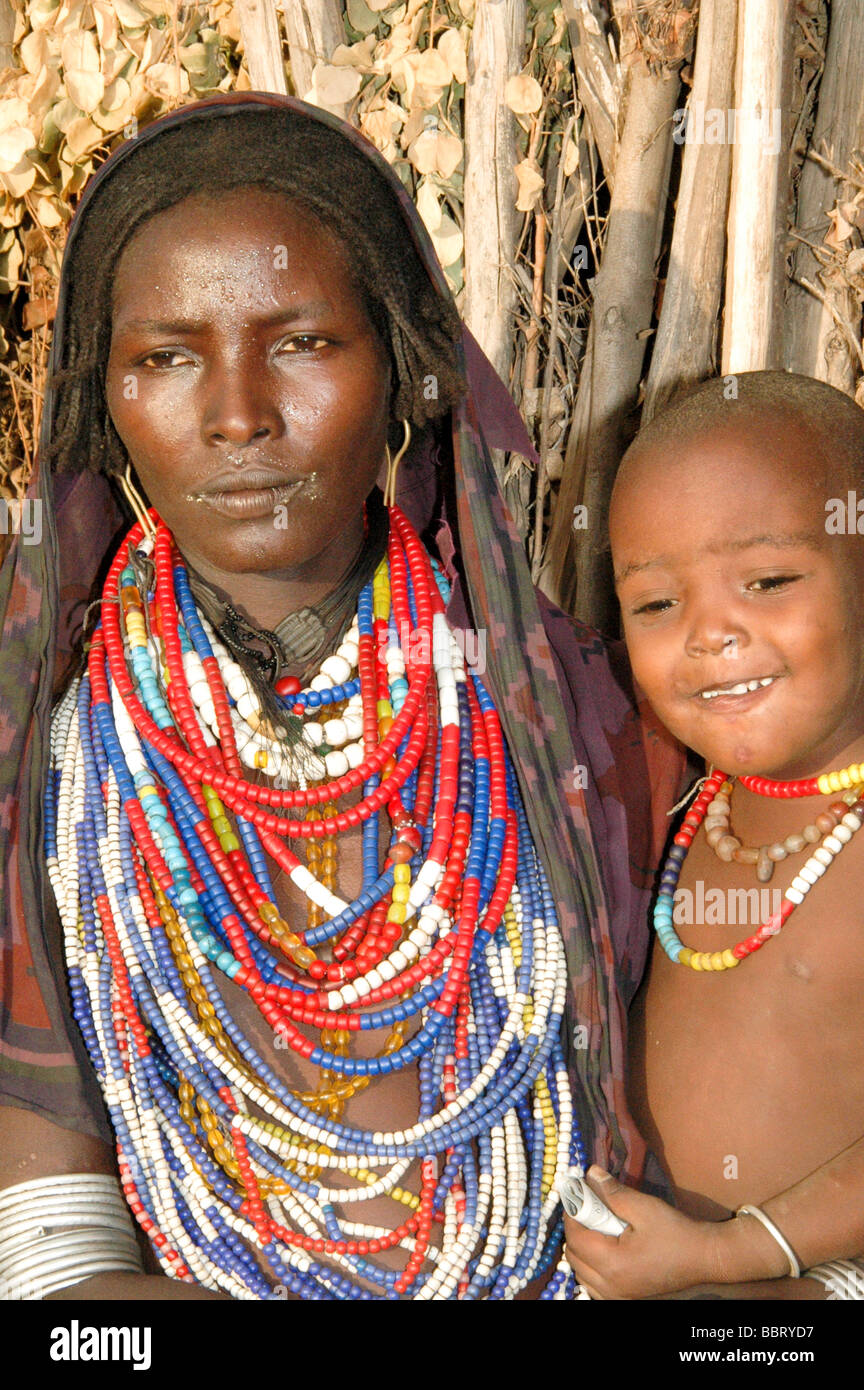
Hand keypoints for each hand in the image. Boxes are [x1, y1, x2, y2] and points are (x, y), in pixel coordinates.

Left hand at [563, 1166, 720, 1299]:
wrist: (705, 1258)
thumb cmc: (676, 1232)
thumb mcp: (643, 1207)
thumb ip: (612, 1192)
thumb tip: (590, 1174)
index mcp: (613, 1264)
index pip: (575, 1238)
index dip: (572, 1213)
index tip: (576, 1194)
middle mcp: (610, 1287)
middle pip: (574, 1257)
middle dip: (576, 1230)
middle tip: (588, 1208)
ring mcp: (617, 1297)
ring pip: (581, 1273)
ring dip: (582, 1250)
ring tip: (597, 1228)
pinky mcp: (625, 1299)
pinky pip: (594, 1284)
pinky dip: (591, 1267)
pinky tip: (606, 1249)